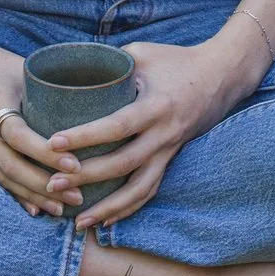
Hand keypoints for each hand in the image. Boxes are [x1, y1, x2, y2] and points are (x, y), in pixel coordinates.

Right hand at [0, 30, 77, 218]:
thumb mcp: (20, 68)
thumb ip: (46, 88)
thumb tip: (86, 101)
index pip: (20, 137)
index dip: (47, 153)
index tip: (75, 165)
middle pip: (12, 167)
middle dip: (46, 186)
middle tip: (77, 196)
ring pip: (4, 177)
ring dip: (34, 195)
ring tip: (61, 208)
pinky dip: (16, 194)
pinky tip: (35, 209)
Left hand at [42, 30, 264, 230]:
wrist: (222, 75)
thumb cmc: (176, 60)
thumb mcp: (142, 54)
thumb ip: (109, 63)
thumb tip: (71, 69)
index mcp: (156, 105)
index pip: (116, 126)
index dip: (85, 136)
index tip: (53, 142)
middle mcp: (164, 134)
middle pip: (123, 165)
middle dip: (86, 178)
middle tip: (52, 184)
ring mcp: (170, 150)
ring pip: (139, 189)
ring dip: (107, 208)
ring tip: (77, 221)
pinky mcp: (171, 159)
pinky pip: (150, 190)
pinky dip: (127, 208)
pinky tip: (104, 220)